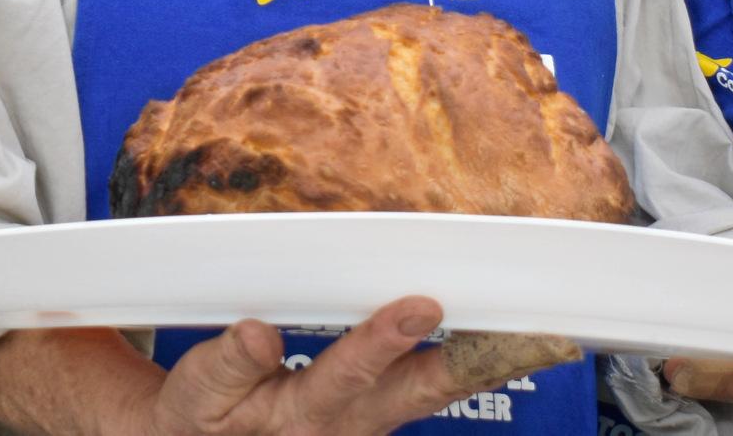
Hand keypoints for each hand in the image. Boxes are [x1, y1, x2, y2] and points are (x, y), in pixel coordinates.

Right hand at [135, 297, 498, 435]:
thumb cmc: (204, 417)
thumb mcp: (199, 396)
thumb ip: (228, 366)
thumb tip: (260, 334)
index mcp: (300, 418)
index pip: (344, 376)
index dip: (381, 343)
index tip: (417, 308)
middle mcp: (348, 428)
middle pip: (415, 393)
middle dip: (466, 361)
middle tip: (513, 334)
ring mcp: (369, 427)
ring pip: (431, 394)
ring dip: (481, 367)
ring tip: (533, 338)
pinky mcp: (379, 417)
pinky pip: (427, 393)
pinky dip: (468, 368)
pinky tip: (500, 343)